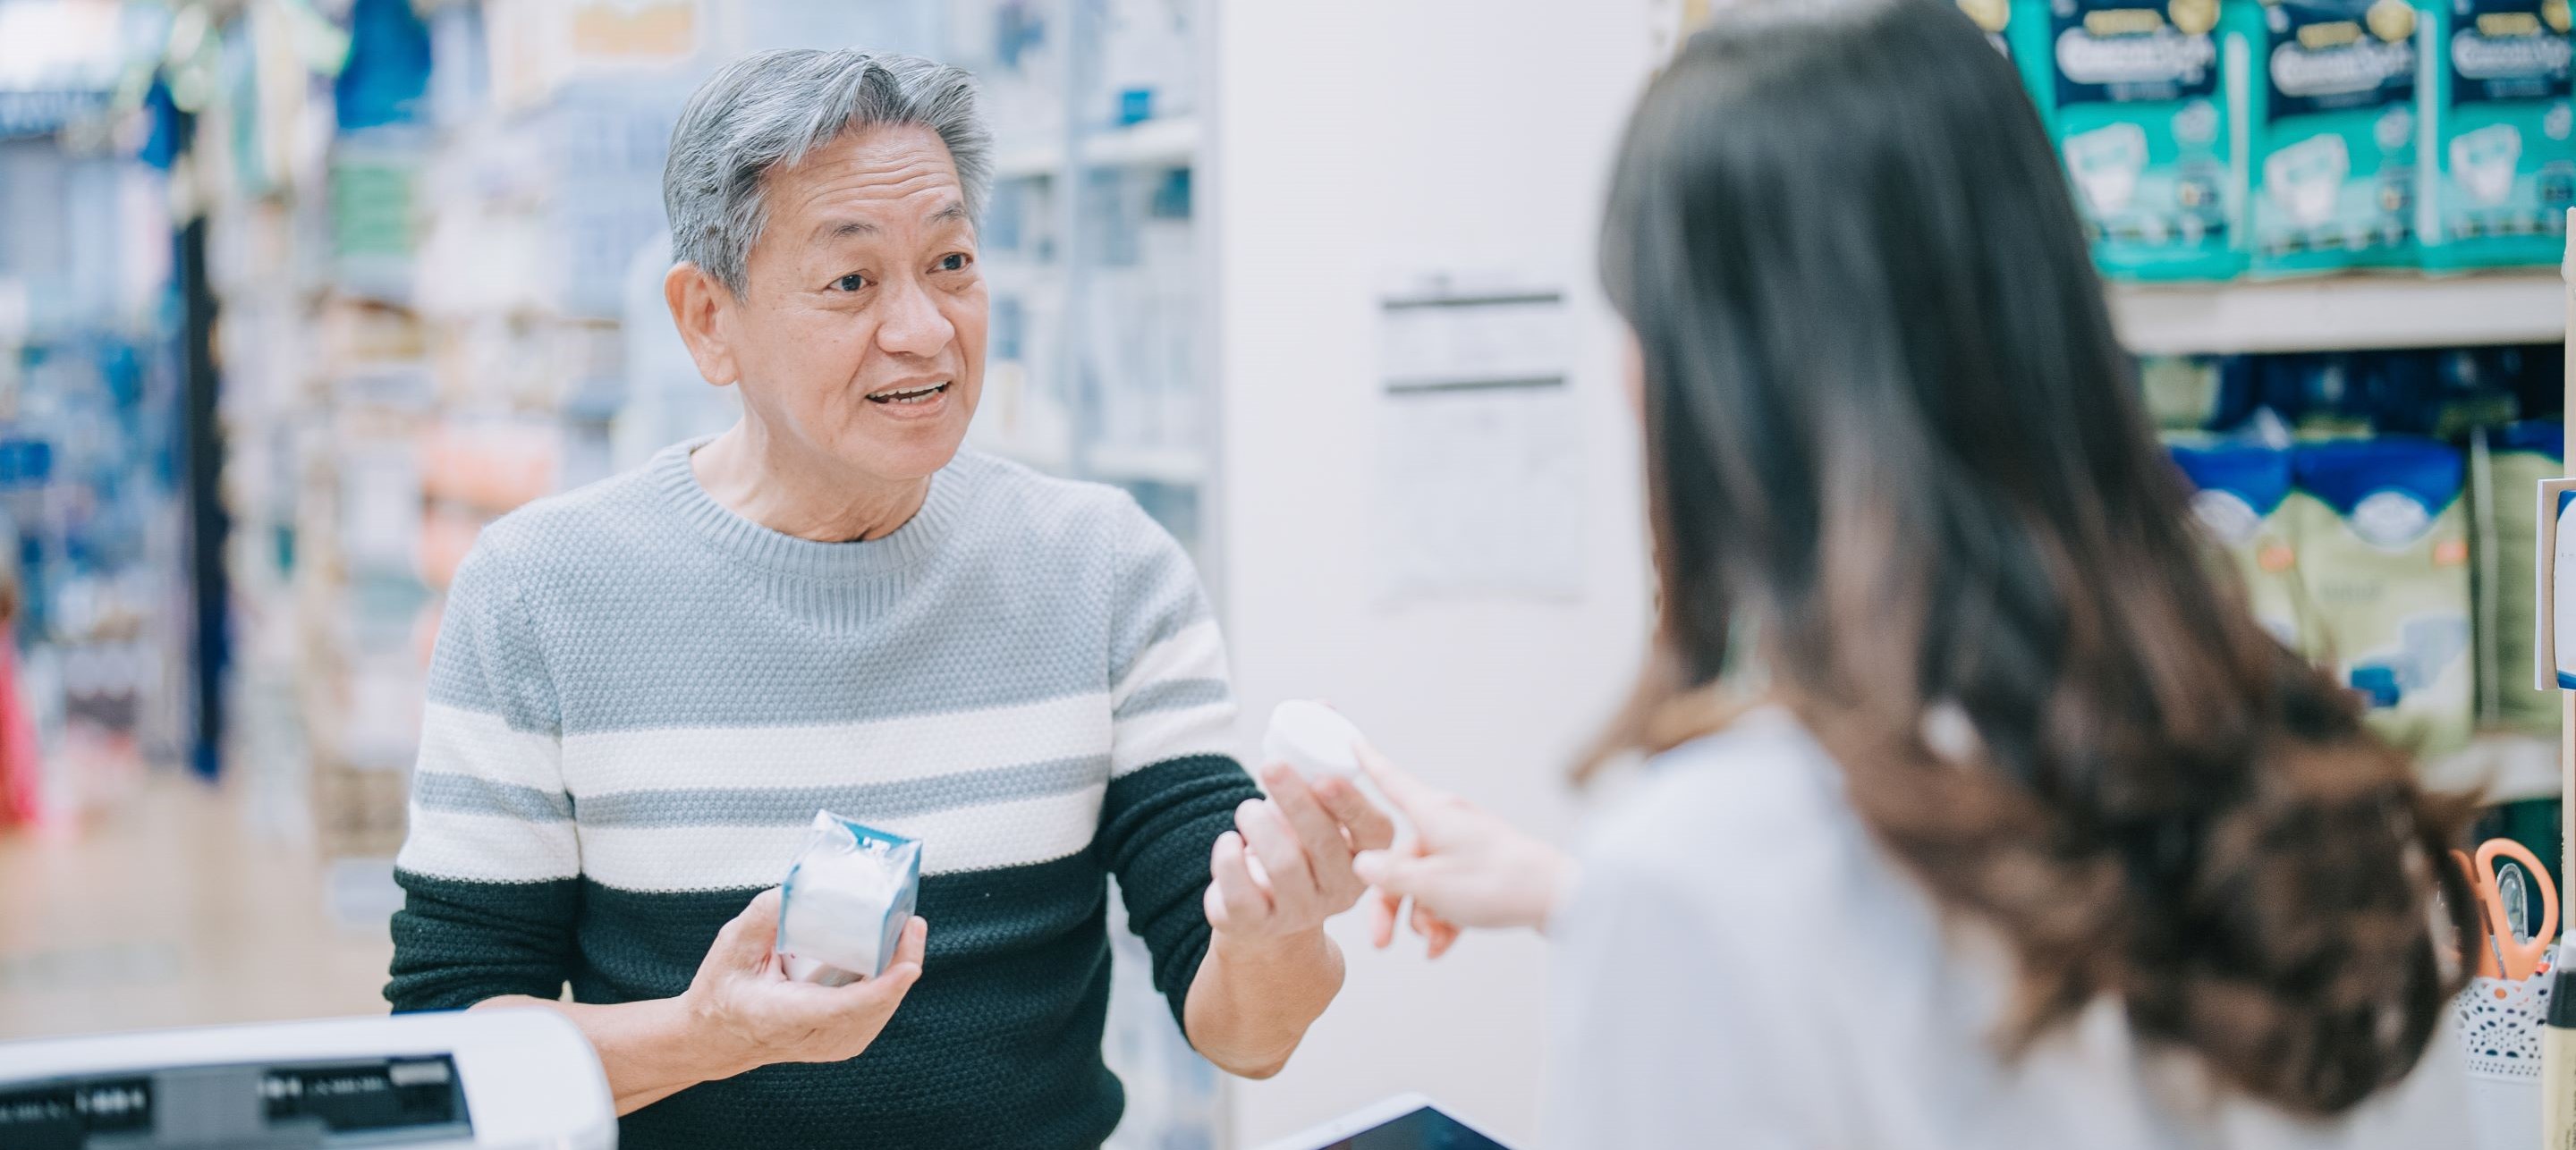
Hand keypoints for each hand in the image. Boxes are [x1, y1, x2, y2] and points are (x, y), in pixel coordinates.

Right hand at [681, 888, 926, 1074]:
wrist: (718, 1036)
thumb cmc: (723, 987)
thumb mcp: (732, 944)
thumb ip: (766, 914)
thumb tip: (804, 886)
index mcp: (783, 1015)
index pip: (842, 1009)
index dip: (881, 988)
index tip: (908, 966)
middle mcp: (815, 1037)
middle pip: (874, 1005)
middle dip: (901, 961)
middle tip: (910, 920)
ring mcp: (835, 1044)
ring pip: (882, 1007)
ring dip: (899, 967)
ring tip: (904, 927)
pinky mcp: (846, 1040)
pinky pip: (877, 1008)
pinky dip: (888, 979)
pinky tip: (891, 951)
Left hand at [1205, 763, 1397, 946]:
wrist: (1267, 914)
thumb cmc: (1297, 850)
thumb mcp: (1319, 820)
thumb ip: (1324, 786)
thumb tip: (1315, 727)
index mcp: (1365, 857)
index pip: (1373, 831)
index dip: (1351, 804)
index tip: (1322, 778)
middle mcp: (1340, 891)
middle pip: (1323, 842)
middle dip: (1296, 800)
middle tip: (1271, 767)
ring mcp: (1300, 912)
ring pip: (1284, 864)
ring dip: (1259, 824)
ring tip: (1247, 809)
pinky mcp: (1258, 924)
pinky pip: (1241, 891)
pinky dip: (1229, 858)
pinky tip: (1229, 840)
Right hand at [1350, 743, 1575, 948]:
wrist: (1559, 899)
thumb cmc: (1497, 883)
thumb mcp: (1430, 884)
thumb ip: (1389, 875)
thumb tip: (1361, 864)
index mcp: (1433, 813)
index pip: (1391, 781)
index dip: (1369, 763)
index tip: (1353, 741)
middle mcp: (1448, 825)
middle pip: (1401, 859)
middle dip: (1390, 903)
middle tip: (1381, 940)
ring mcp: (1467, 848)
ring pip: (1425, 882)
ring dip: (1421, 917)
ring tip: (1433, 941)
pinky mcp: (1484, 871)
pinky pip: (1450, 894)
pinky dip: (1443, 921)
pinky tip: (1440, 949)